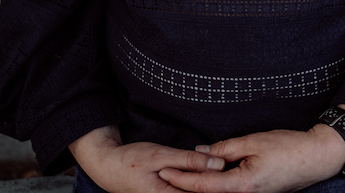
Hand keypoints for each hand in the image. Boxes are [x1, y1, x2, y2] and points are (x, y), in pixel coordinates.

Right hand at [69, 126, 224, 192]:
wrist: (108, 167)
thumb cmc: (131, 160)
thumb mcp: (161, 155)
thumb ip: (190, 161)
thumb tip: (218, 163)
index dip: (219, 187)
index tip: (236, 177)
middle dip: (214, 185)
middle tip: (231, 171)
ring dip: (205, 184)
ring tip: (219, 170)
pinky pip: (185, 192)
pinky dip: (195, 184)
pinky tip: (204, 173)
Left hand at [158, 125, 344, 192]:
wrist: (316, 158)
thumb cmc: (287, 147)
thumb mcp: (253, 141)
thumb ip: (225, 148)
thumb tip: (201, 152)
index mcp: (242, 186)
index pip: (204, 185)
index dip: (182, 179)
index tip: (163, 171)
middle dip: (187, 186)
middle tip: (165, 174)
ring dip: (201, 186)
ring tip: (180, 175)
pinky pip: (231, 191)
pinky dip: (216, 185)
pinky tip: (207, 176)